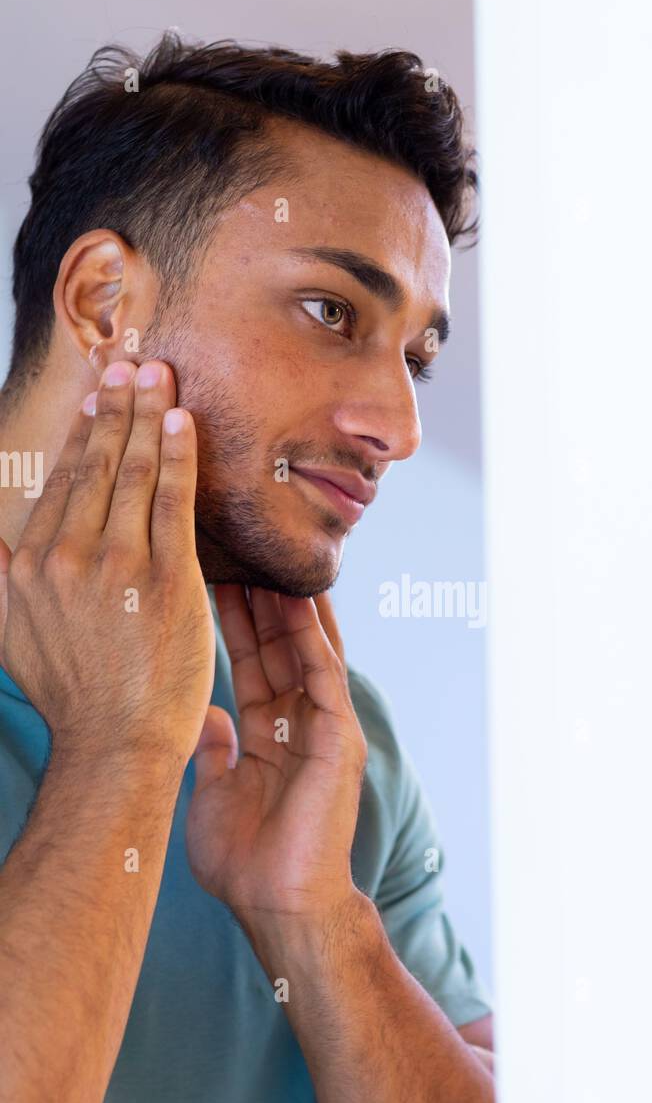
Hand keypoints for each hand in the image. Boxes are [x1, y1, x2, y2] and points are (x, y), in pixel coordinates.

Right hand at [0, 360, 214, 767]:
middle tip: (131, 360)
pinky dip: (176, 455)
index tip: (96, 395)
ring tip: (159, 374)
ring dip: (146, 415)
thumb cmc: (73, 694)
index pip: (61, 481)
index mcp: (29, 564)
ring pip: (132, 472)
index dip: (82, 432)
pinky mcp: (164, 577)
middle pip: (94, 464)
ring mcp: (115, 563)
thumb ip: (0, 578)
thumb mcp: (10, 633)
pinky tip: (183, 420)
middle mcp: (65, 555)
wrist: (115, 742)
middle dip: (113, 405)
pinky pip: (172, 501)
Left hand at [186, 584, 367, 924]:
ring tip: (267, 558)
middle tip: (240, 551)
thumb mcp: (214, 795)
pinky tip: (299, 600)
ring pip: (306, 650)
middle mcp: (300, 724)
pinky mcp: (338, 738)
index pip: (254, 665)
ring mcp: (324, 728)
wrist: (282, 906)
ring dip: (286, 605)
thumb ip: (215, 752)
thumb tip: (208, 718)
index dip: (237, 624)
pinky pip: (325, 674)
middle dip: (259, 600)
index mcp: (270, 736)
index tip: (217, 579)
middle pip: (280, 647)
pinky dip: (313, 636)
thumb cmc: (248, 864)